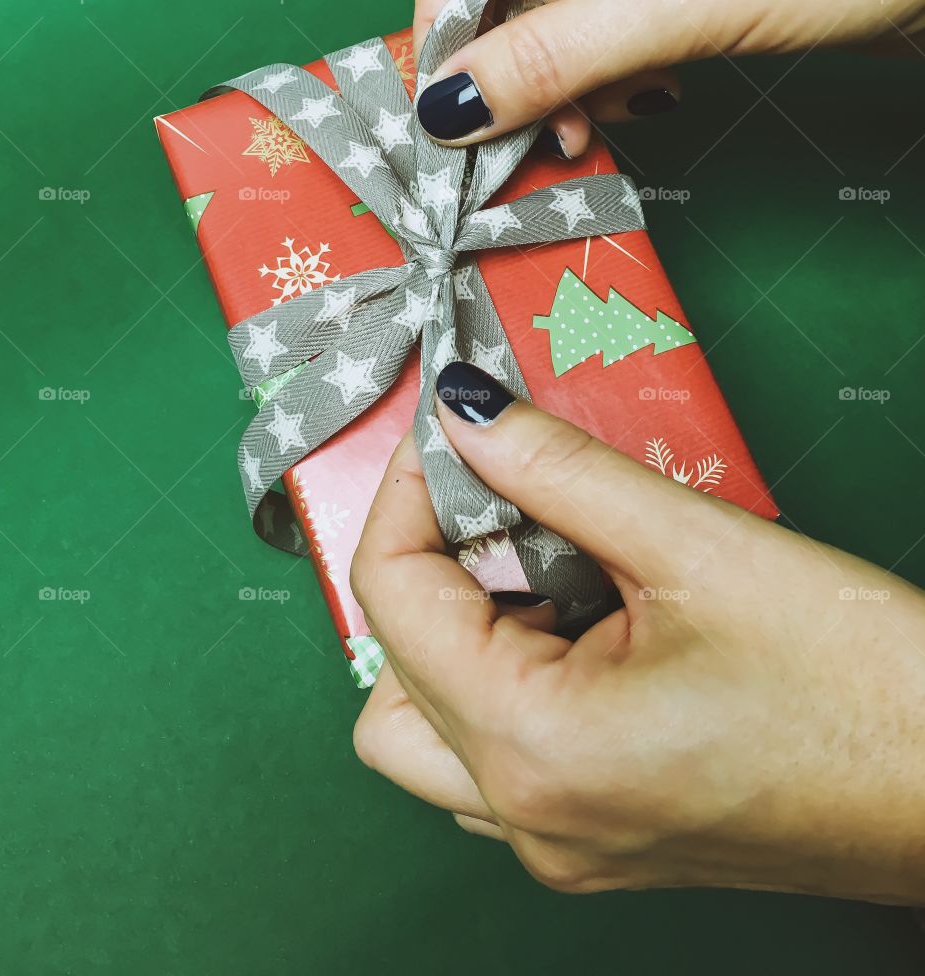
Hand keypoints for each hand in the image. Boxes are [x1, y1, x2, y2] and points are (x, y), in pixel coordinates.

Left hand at [351, 363, 924, 902]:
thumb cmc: (862, 684)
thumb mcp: (696, 546)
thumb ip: (556, 470)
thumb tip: (466, 413)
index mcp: (536, 749)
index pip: (392, 602)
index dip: (409, 494)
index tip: (453, 432)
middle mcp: (529, 816)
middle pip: (394, 677)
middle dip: (430, 571)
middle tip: (502, 501)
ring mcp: (563, 841)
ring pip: (433, 728)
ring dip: (463, 631)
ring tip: (552, 565)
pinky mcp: (600, 836)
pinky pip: (497, 755)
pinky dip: (509, 676)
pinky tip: (584, 622)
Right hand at [413, 0, 924, 155]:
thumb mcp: (678, 0)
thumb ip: (550, 59)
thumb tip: (449, 108)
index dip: (447, 26)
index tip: (450, 115)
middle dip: (518, 66)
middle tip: (532, 142)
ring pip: (558, 8)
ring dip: (568, 79)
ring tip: (598, 126)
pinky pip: (609, 19)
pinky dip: (612, 69)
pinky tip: (645, 97)